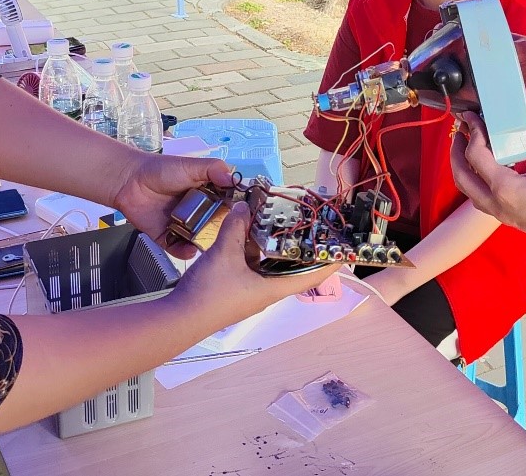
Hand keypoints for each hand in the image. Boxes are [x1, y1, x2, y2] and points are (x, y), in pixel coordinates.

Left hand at [111, 152, 232, 259]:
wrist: (129, 181)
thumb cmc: (159, 169)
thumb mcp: (191, 165)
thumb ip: (213, 169)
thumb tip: (233, 178)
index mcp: (207, 195)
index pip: (227, 207)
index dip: (236, 214)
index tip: (244, 220)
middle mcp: (197, 212)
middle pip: (216, 228)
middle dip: (222, 234)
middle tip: (228, 238)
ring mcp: (183, 226)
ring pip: (199, 241)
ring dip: (205, 245)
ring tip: (209, 246)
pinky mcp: (168, 237)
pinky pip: (179, 249)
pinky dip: (185, 252)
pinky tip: (189, 249)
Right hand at [170, 203, 340, 325]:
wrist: (180, 318)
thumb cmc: (209, 293)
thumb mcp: (224, 252)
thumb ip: (236, 228)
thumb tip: (244, 207)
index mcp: (274, 289)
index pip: (313, 275)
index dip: (330, 262)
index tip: (344, 248)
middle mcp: (267, 292)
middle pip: (294, 270)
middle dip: (303, 250)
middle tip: (311, 227)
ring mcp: (251, 293)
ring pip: (272, 268)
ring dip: (277, 249)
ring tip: (281, 225)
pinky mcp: (237, 291)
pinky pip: (254, 269)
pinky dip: (256, 253)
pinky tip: (248, 236)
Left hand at [450, 111, 525, 268]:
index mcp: (504, 189)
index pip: (475, 156)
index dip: (472, 134)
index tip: (472, 118)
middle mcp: (499, 206)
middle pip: (462, 179)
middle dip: (456, 155)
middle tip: (460, 134)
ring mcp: (507, 217)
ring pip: (473, 194)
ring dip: (466, 172)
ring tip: (471, 152)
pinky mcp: (517, 221)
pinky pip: (488, 202)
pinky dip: (482, 184)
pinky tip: (496, 172)